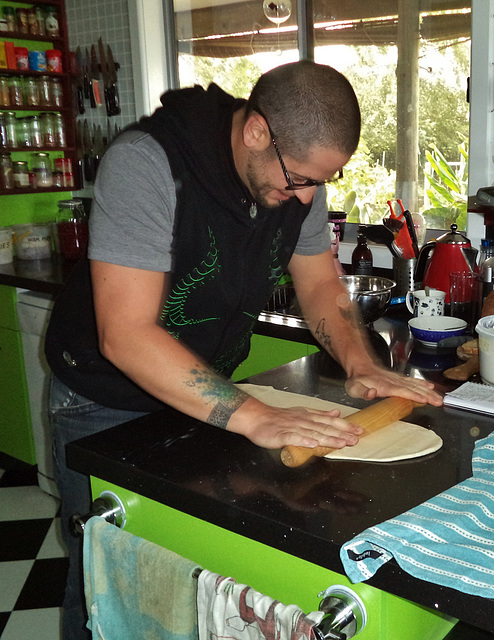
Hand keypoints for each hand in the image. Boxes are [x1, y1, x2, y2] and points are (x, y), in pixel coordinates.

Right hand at [227, 398, 363, 449]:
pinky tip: (314, 444)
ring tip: (341, 443)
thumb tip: (336, 413)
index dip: (345, 426)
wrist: (257, 418)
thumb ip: (319, 414)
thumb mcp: (301, 412)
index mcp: (308, 416)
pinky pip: (294, 438)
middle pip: (325, 428)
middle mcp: (303, 421)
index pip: (330, 421)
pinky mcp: (282, 435)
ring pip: (313, 433)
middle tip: (356, 439)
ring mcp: (293, 427)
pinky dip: (304, 441)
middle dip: (341, 434)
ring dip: (328, 438)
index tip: (358, 431)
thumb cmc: (278, 418)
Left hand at [345, 365, 442, 406]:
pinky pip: (413, 381)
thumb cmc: (357, 380)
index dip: (413, 395)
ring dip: (429, 391)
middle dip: (427, 395)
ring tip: (439, 398)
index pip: (401, 391)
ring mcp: (397, 379)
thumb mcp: (353, 388)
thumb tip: (371, 393)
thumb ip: (362, 392)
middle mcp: (393, 381)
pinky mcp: (399, 379)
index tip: (424, 399)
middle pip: (413, 388)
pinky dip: (423, 384)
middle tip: (439, 402)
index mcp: (384, 385)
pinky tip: (431, 387)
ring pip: (416, 385)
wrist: (360, 366)